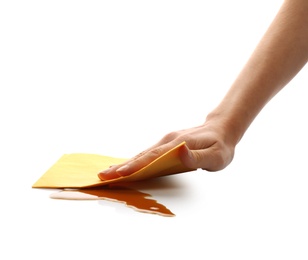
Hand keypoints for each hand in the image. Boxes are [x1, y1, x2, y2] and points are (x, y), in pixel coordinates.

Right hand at [98, 118, 235, 179]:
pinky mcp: (167, 144)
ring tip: (108, 172)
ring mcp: (166, 141)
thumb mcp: (216, 156)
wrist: (221, 129)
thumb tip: (180, 155)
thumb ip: (198, 157)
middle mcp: (168, 141)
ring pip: (142, 154)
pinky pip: (148, 154)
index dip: (136, 165)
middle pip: (142, 154)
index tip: (120, 173)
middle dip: (122, 166)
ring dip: (125, 164)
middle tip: (102, 175)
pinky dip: (135, 161)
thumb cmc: (220, 145)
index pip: (153, 156)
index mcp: (178, 143)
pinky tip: (127, 166)